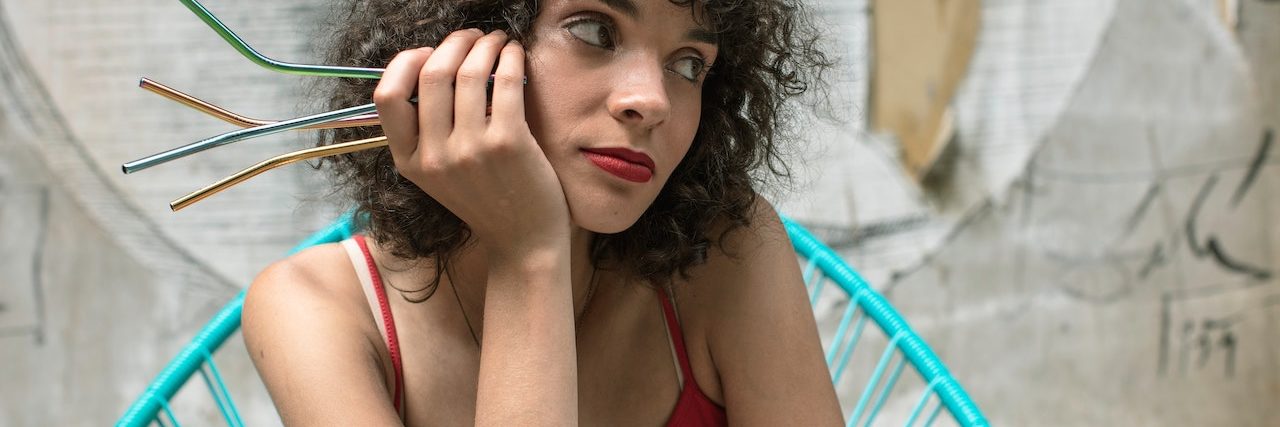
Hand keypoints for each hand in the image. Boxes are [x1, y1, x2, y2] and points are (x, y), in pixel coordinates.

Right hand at [373, 29, 570, 253]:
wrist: (525, 242)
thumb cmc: (487, 201)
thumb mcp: (439, 175)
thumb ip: (427, 134)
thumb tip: (431, 69)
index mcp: (409, 162)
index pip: (386, 96)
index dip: (406, 63)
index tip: (431, 54)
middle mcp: (433, 157)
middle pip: (430, 74)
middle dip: (454, 43)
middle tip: (473, 37)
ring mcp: (469, 150)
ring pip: (467, 71)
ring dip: (485, 44)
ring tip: (498, 41)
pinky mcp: (507, 143)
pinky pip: (504, 81)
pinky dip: (510, 58)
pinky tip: (515, 54)